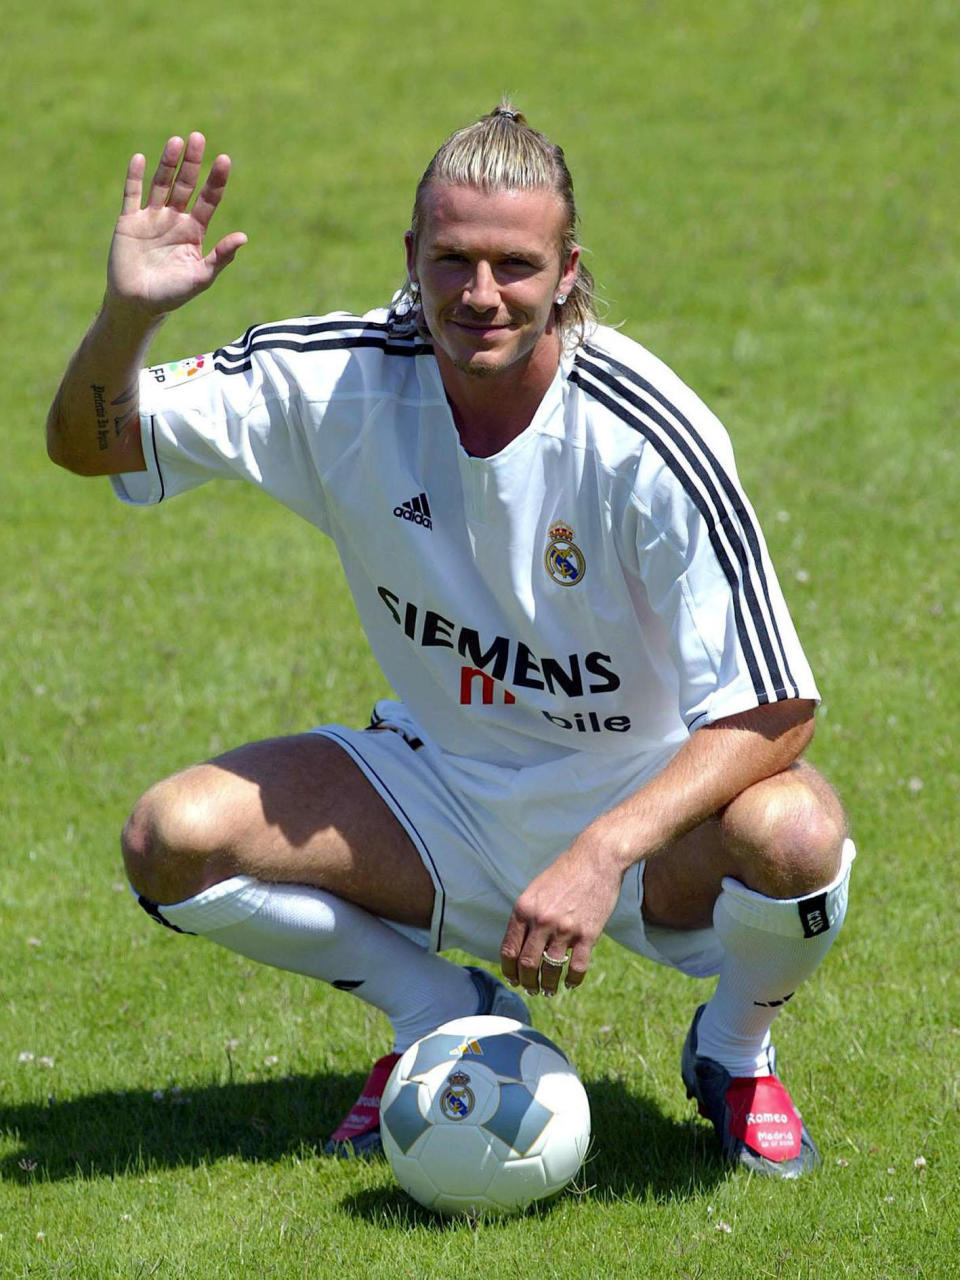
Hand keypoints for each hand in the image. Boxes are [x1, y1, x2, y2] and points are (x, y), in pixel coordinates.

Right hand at [106, 132, 246, 319]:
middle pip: (185, 185)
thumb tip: (243, 237)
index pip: (208, 200)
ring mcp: (151, 218)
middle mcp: (174, 220)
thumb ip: (221, 257)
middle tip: (198, 137)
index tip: (224, 160)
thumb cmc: (172, 294)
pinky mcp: (128, 222)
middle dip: (192, 163)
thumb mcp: (201, 277)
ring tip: (176, 141)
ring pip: (161, 184)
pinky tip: (141, 159)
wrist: (138, 304)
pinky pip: (131, 195)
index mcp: (193, 231)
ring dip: (168, 163)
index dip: (216, 181)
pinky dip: (135, 177)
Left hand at [500, 842, 625, 996]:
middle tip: (530, 988)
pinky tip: (570, 983)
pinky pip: (576, 967)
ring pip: (550, 970)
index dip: (509, 970)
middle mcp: (541, 920)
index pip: (509, 950)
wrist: (596, 859)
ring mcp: (565, 929)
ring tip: (548, 990)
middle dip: (527, 982)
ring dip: (548, 985)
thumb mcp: (536, 890)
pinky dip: (572, 980)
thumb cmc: (565, 873)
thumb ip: (526, 915)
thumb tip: (518, 945)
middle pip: (527, 965)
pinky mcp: (587, 934)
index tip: (513, 979)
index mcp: (524, 909)